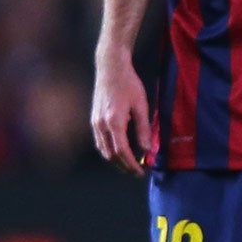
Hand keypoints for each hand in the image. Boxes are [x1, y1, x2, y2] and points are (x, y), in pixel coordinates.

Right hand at [91, 58, 151, 176]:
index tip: (140, 171)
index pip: (122, 151)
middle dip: (123, 166)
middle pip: (110, 154)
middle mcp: (101, 125)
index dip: (131, 164)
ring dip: (115, 160)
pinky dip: (108, 150)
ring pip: (103, 149)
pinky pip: (100, 141)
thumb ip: (144, 129)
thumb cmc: (128, 84)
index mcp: (114, 122)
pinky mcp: (94, 119)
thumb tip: (147, 149)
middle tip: (136, 172)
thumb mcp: (141, 105)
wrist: (110, 69)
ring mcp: (95, 122)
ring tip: (129, 165)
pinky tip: (118, 152)